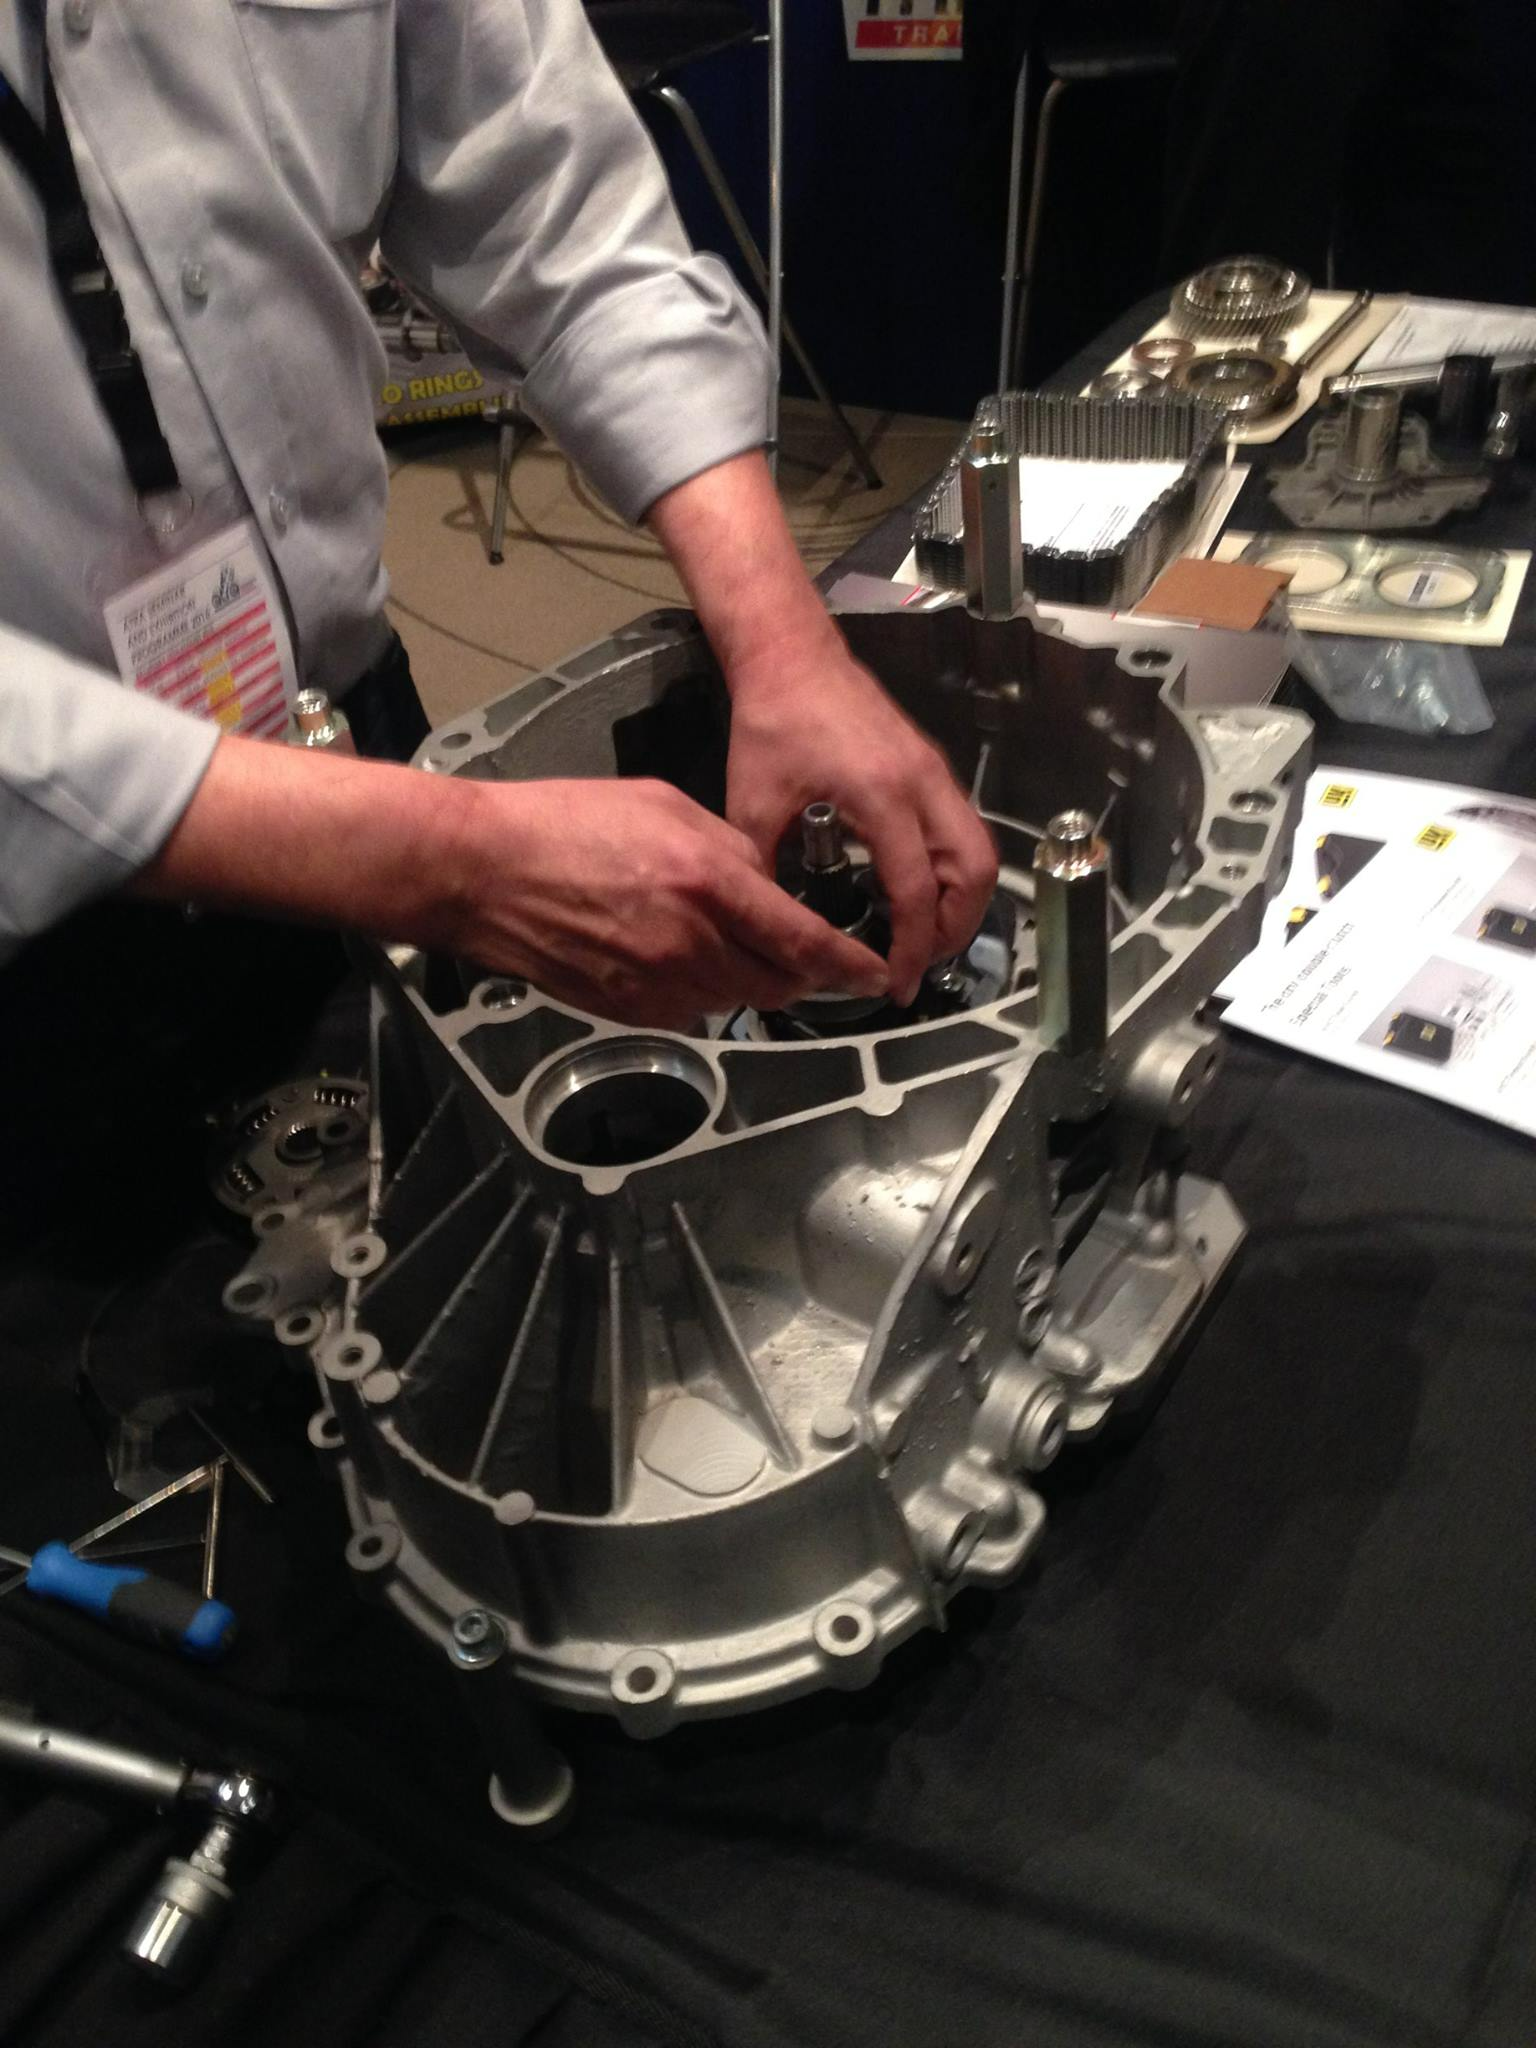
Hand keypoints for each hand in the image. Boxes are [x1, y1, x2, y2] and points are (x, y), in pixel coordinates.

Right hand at [440, 777, 889, 1029]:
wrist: (482, 872)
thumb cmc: (563, 824)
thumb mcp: (666, 804)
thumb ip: (730, 847)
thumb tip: (765, 880)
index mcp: (707, 882)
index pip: (803, 941)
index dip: (848, 964)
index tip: (873, 972)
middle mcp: (690, 943)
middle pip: (779, 984)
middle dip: (804, 975)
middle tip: (811, 957)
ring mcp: (656, 985)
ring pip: (736, 1000)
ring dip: (751, 980)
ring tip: (734, 945)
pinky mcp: (627, 1011)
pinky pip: (690, 1010)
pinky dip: (704, 990)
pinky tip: (681, 956)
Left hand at [725, 640, 998, 1004]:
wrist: (793, 656)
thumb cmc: (771, 724)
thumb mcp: (754, 805)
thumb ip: (764, 869)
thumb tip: (768, 926)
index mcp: (883, 797)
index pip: (916, 893)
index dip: (911, 949)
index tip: (895, 984)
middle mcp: (924, 785)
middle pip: (975, 875)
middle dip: (954, 930)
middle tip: (919, 963)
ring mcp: (936, 773)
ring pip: (980, 852)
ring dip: (962, 901)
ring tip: (923, 936)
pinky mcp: (933, 766)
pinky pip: (964, 830)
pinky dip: (954, 870)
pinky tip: (916, 891)